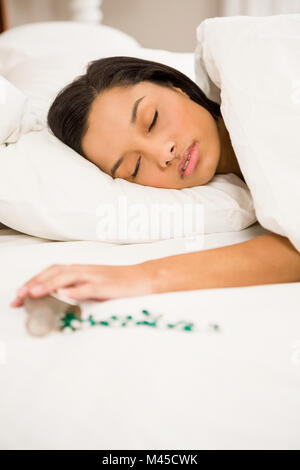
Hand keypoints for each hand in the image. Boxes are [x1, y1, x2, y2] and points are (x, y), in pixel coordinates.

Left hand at [10, 263, 153, 307]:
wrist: (145, 277)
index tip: (19, 295)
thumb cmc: (118, 283)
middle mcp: (85, 270)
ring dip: (49, 284)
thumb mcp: (93, 284)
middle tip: (19, 296)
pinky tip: (64, 294)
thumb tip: (54, 297)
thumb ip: (75, 287)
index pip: (51, 271)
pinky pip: (90, 287)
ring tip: (34, 293)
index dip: (33, 280)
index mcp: (80, 270)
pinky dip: (76, 290)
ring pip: (69, 277)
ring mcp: (97, 277)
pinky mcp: (108, 286)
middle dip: (35, 283)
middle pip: (55, 272)